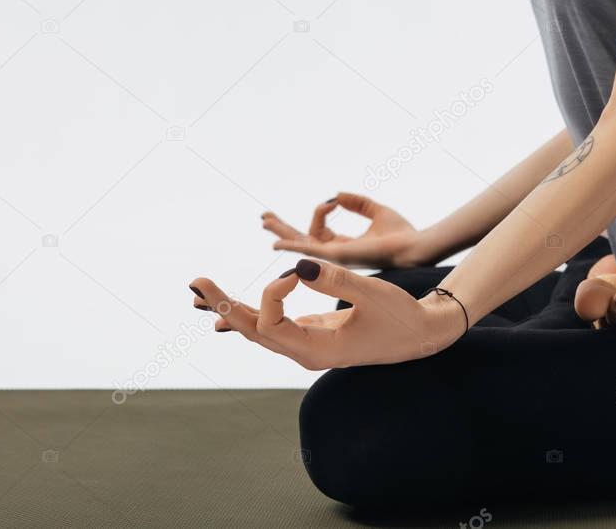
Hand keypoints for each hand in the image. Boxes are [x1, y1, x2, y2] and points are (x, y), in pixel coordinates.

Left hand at [189, 259, 464, 368]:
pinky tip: (226, 307)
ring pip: (258, 329)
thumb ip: (335, 279)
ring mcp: (306, 345)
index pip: (272, 323)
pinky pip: (271, 325)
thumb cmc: (401, 317)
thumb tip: (297, 263)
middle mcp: (304, 352)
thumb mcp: (373, 294)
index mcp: (316, 350)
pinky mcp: (310, 334)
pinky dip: (249, 312)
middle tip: (194, 282)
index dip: (274, 291)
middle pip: (251, 331)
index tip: (297, 268)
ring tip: (199, 290)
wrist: (421, 336)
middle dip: (223, 305)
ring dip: (230, 307)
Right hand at [261, 192, 424, 267]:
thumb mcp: (376, 211)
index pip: (319, 230)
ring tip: (265, 221)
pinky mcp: (337, 257)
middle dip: (283, 230)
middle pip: (302, 241)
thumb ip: (357, 203)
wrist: (413, 247)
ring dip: (282, 232)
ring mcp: (335, 258)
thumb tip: (337, 194)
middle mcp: (336, 254)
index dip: (322, 210)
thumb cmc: (401, 233)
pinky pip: (309, 252)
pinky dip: (292, 248)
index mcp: (344, 245)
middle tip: (265, 219)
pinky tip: (276, 244)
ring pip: (300, 245)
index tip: (335, 200)